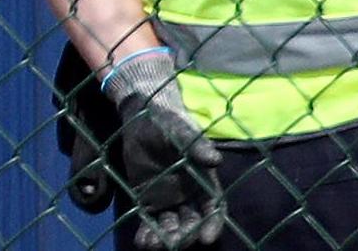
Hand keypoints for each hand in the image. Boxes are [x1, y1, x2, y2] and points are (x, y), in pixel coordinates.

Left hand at [102, 50, 223, 248]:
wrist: (140, 118)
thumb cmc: (166, 121)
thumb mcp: (181, 131)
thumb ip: (196, 146)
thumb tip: (216, 161)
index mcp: (203, 177)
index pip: (214, 206)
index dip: (213, 222)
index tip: (207, 237)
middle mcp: (189, 192)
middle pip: (193, 222)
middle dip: (187, 235)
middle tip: (175, 243)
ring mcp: (168, 198)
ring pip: (172, 226)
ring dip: (166, 238)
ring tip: (154, 244)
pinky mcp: (147, 201)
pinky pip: (150, 222)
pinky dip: (148, 233)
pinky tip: (142, 240)